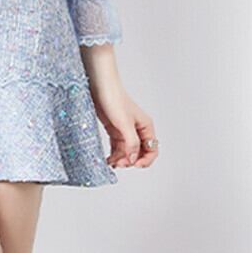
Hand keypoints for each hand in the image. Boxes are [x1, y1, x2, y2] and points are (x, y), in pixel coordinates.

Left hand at [81, 45, 158, 168]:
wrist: (100, 87)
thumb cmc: (114, 99)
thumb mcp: (124, 124)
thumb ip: (131, 142)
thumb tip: (133, 159)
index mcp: (146, 127)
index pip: (152, 150)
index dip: (145, 160)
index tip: (134, 164)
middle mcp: (138, 130)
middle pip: (139, 153)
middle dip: (130, 161)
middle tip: (119, 164)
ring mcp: (126, 131)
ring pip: (128, 152)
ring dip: (121, 159)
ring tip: (112, 162)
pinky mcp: (115, 130)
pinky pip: (118, 147)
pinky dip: (114, 155)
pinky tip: (109, 159)